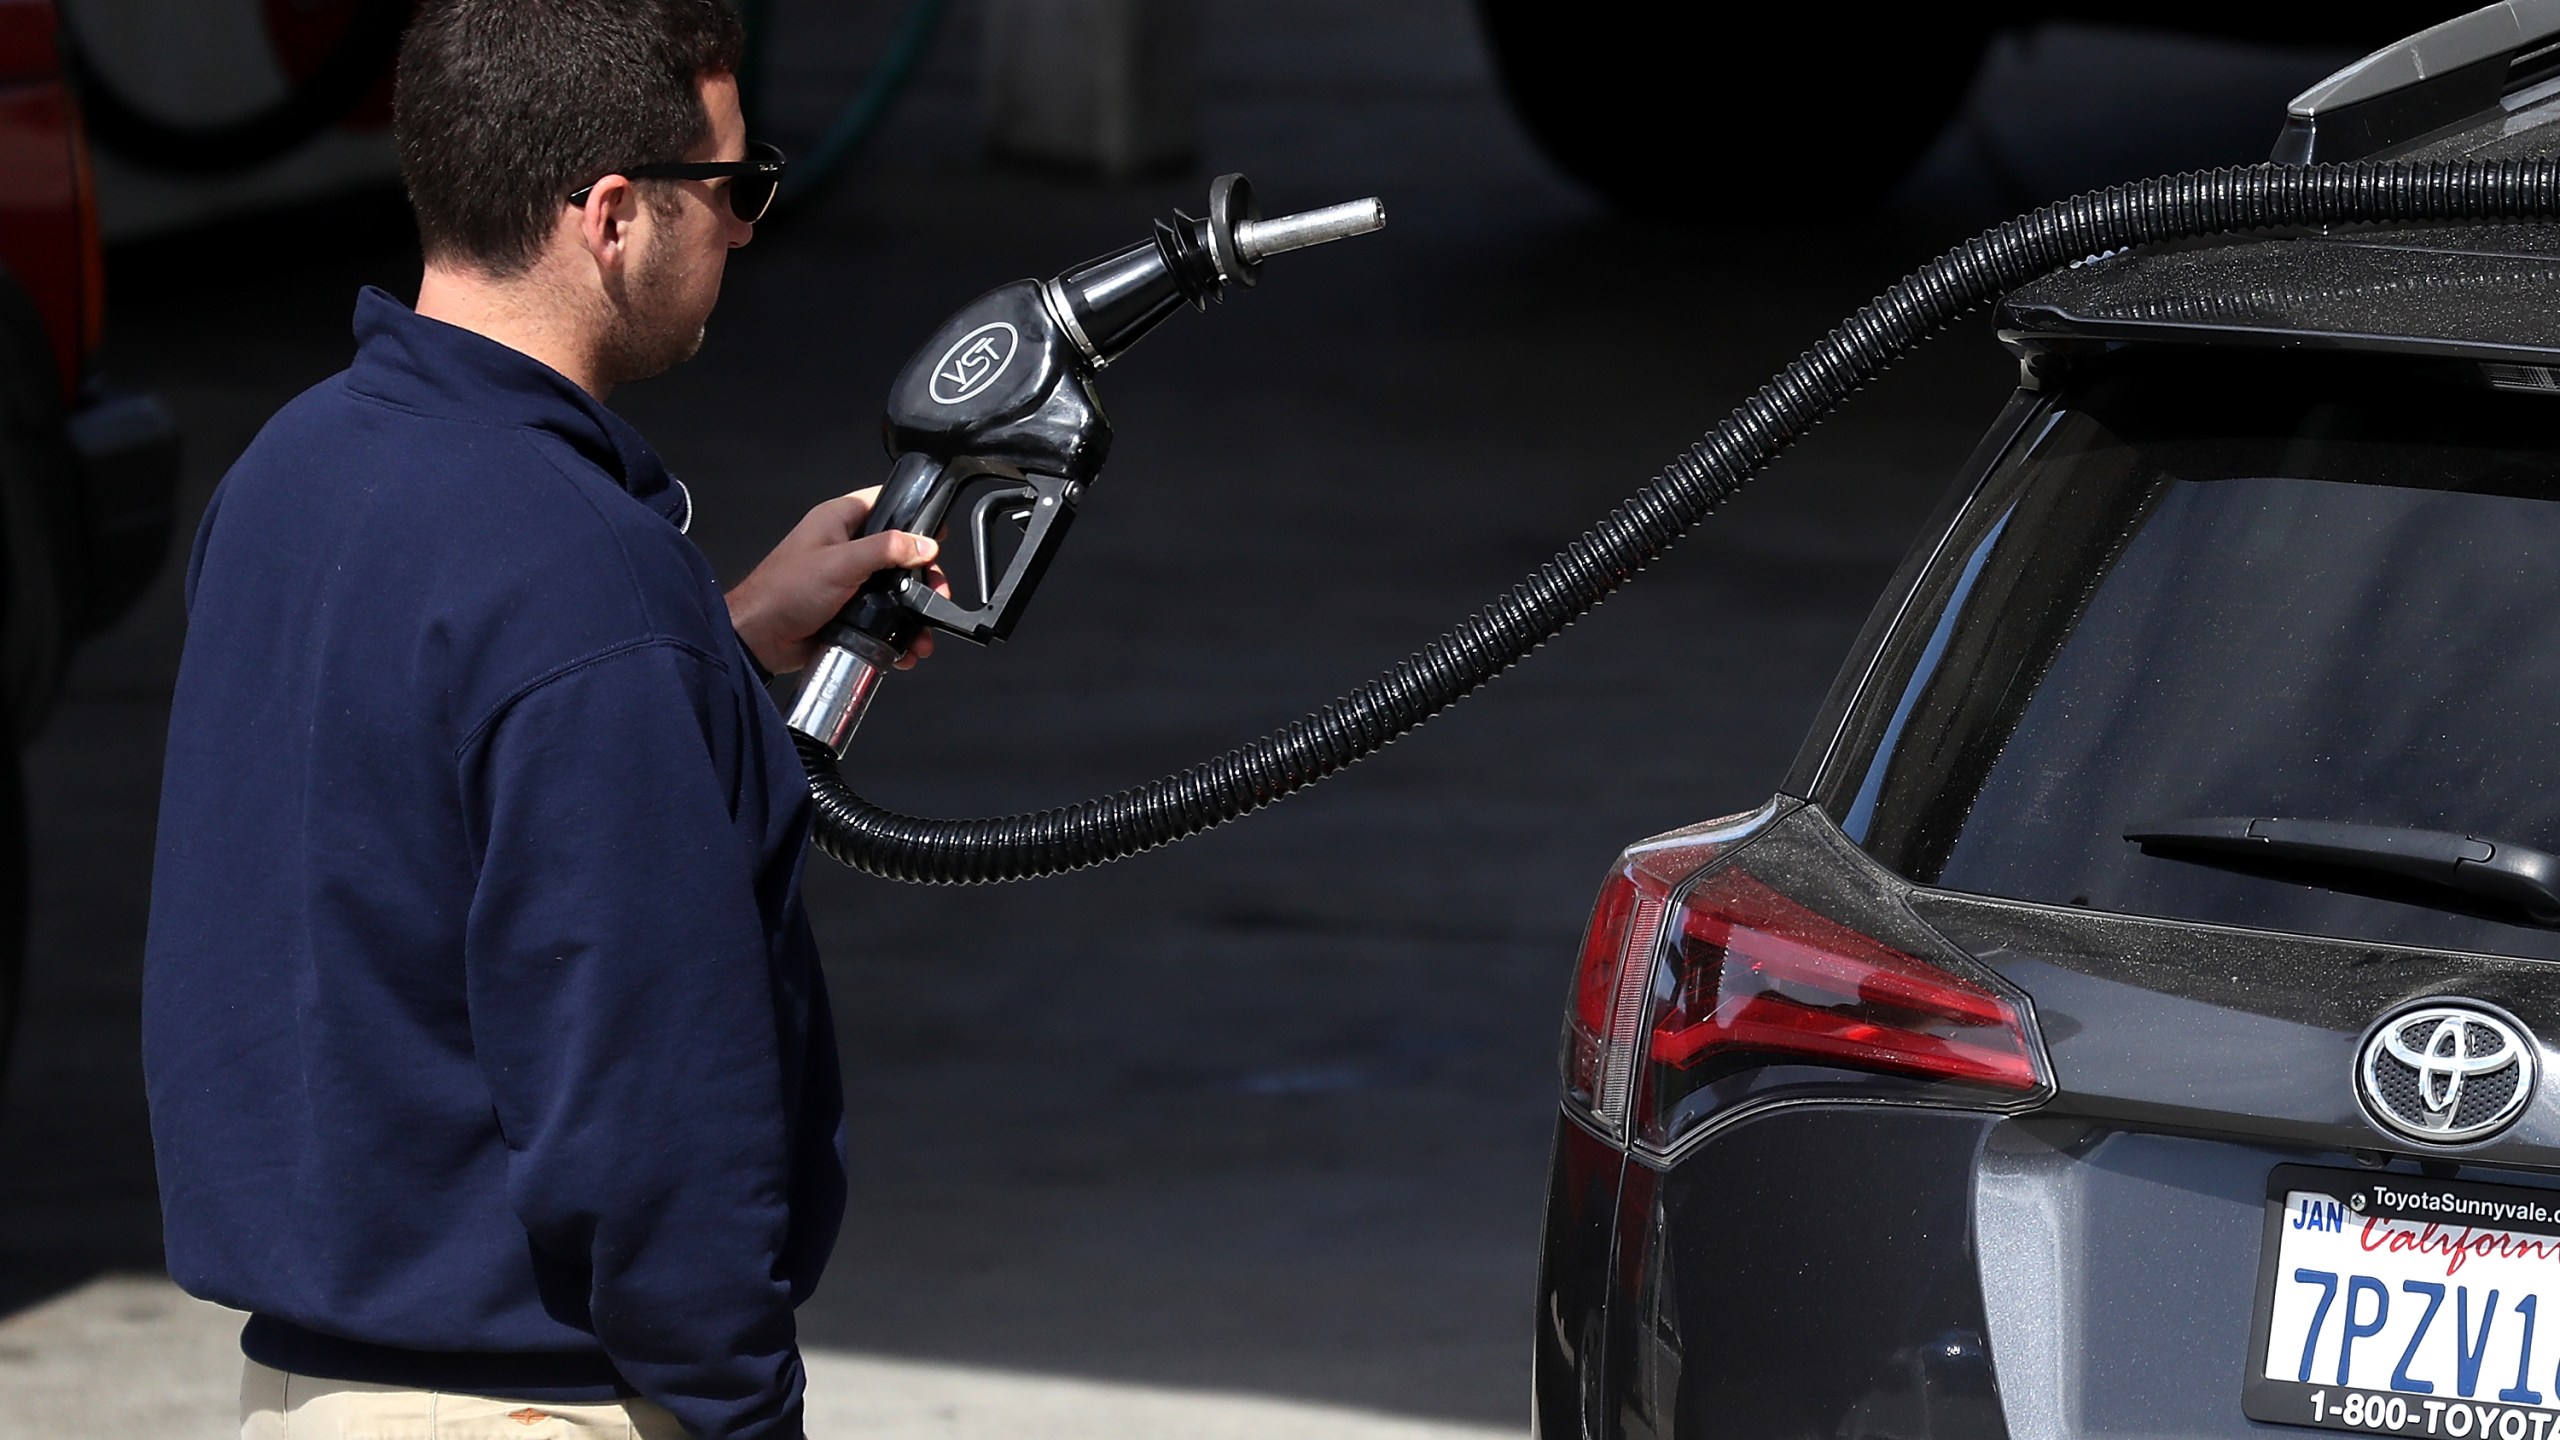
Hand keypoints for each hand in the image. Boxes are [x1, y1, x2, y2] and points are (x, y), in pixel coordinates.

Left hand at [726, 487, 944, 675]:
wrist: (759, 639)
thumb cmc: (782, 592)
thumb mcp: (840, 563)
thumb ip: (885, 549)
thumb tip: (923, 543)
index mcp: (839, 522)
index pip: (885, 504)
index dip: (914, 514)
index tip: (937, 534)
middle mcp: (846, 548)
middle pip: (900, 552)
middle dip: (923, 576)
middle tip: (936, 592)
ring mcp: (849, 581)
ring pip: (895, 589)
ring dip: (914, 611)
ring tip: (923, 632)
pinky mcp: (850, 611)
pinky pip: (883, 617)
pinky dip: (898, 633)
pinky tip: (906, 647)